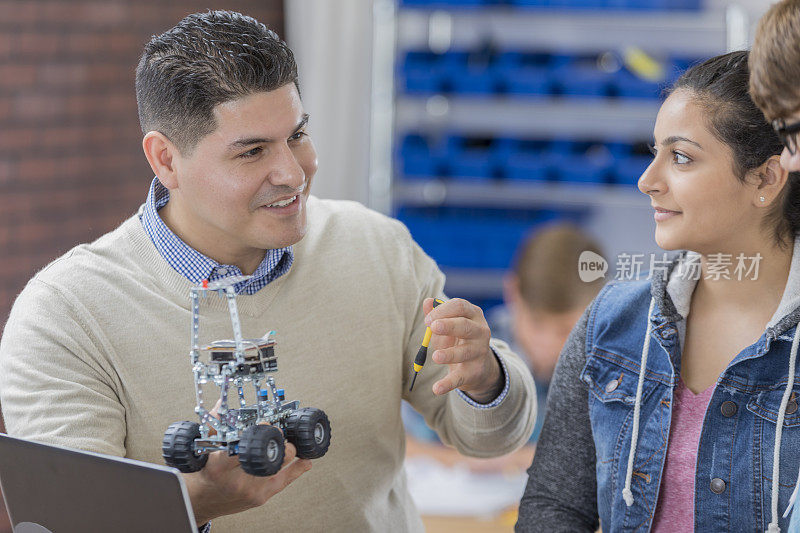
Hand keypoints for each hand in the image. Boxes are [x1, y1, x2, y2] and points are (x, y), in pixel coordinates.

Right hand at [184, 400, 311, 525]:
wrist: (203, 501)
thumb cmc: (204, 472)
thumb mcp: (204, 447)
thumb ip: (214, 422)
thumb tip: (222, 401)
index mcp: (221, 466)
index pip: (245, 447)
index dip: (260, 433)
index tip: (266, 423)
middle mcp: (238, 480)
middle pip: (270, 456)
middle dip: (279, 440)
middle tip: (280, 430)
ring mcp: (253, 490)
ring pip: (282, 466)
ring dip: (290, 450)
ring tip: (290, 440)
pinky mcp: (262, 497)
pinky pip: (285, 481)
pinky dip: (298, 468)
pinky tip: (305, 460)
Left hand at [423, 297, 502, 402]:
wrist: (479, 366)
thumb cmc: (459, 338)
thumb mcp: (449, 324)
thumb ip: (437, 313)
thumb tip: (427, 302)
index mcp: (473, 315)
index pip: (460, 306)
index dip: (443, 311)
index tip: (428, 320)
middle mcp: (480, 331)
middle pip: (465, 326)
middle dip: (449, 325)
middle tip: (433, 327)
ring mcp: (479, 352)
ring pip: (465, 352)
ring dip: (450, 354)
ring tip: (436, 357)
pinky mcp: (474, 372)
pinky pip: (460, 377)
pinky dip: (448, 384)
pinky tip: (437, 389)